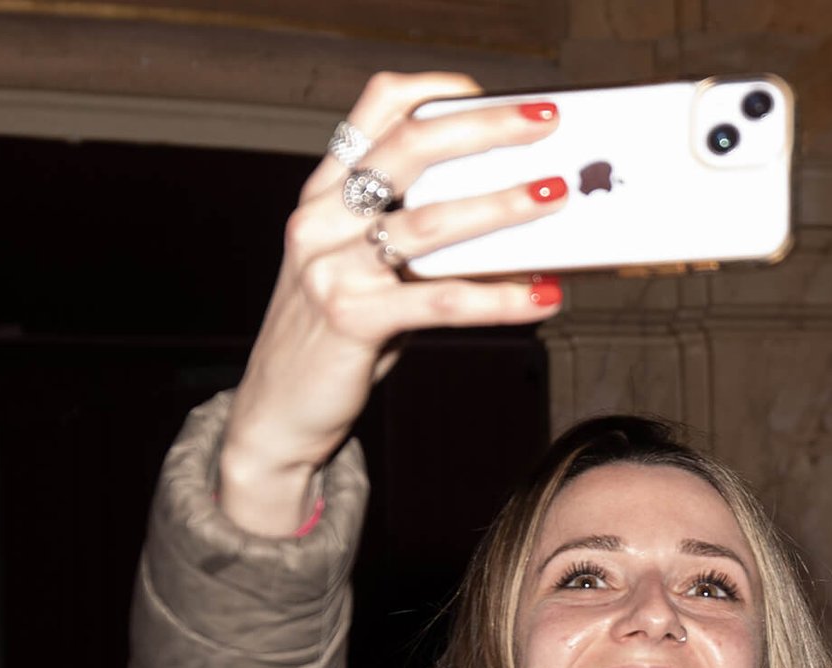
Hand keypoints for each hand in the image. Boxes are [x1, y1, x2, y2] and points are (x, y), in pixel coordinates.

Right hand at [218, 71, 569, 533]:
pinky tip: (542, 296)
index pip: (372, 113)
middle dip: (483, 130)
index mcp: (323, 195)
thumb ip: (416, 240)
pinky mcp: (350, 317)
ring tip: (553, 196)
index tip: (485, 92)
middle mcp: (320, 220)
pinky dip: (499, 298)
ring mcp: (329, 266)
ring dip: (502, 206)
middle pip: (408, 149)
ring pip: (429, 222)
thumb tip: (511, 220)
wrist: (278, 411)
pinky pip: (440, 300)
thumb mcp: (367, 271)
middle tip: (544, 124)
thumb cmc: (335, 337)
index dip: (430, 92)